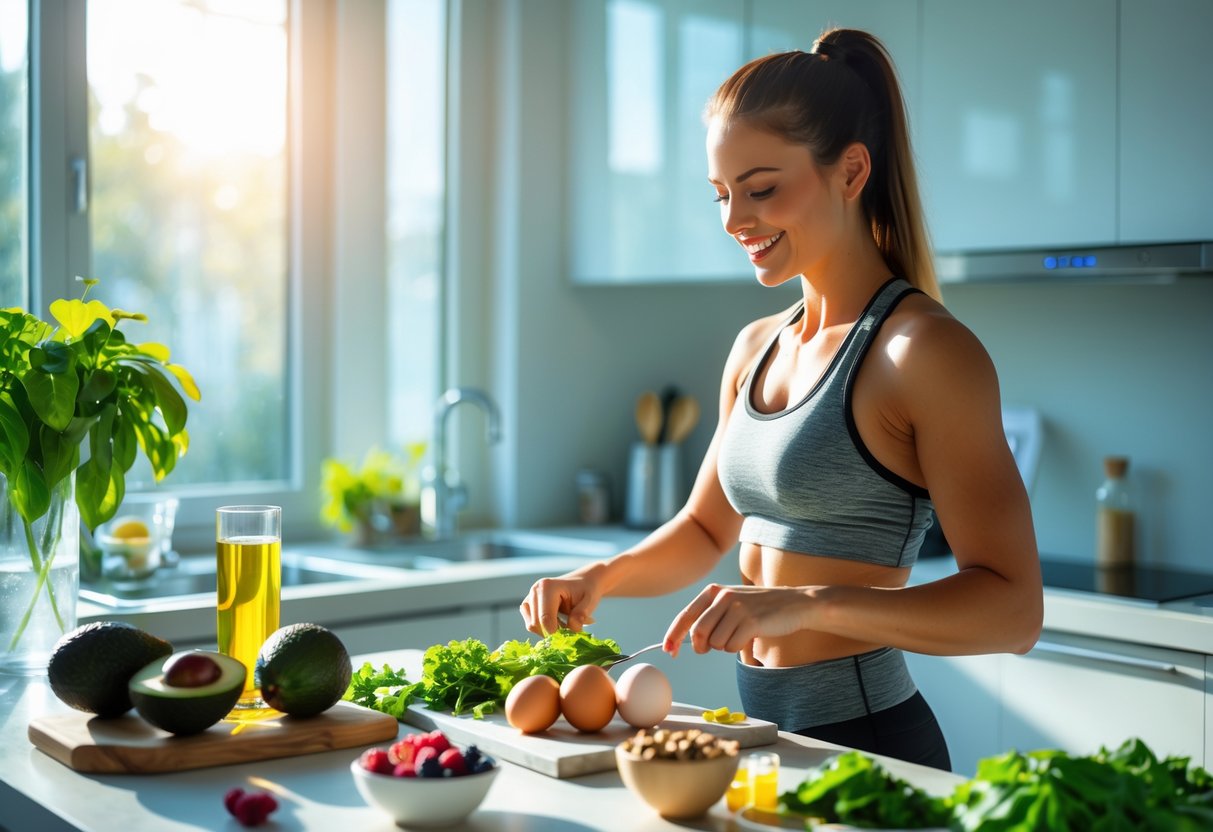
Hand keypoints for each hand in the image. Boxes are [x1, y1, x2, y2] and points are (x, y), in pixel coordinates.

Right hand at [520, 574, 600, 636]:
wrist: (583, 582)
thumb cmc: (587, 590)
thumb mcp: (590, 602)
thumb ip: (580, 615)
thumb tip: (572, 628)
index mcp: (548, 587)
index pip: (545, 618)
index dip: (557, 632)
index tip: (571, 633)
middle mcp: (535, 590)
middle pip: (536, 624)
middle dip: (553, 631)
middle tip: (570, 626)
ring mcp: (529, 597)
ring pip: (532, 626)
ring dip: (548, 630)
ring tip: (563, 622)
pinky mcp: (527, 606)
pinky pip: (531, 625)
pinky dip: (543, 628)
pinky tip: (556, 621)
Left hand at [663, 583, 814, 656]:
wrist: (794, 604)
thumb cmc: (759, 608)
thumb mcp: (731, 603)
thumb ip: (710, 616)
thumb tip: (689, 641)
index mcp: (713, 591)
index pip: (686, 615)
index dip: (673, 635)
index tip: (668, 651)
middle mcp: (723, 596)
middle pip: (698, 632)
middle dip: (701, 646)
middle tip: (710, 648)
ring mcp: (737, 607)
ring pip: (715, 642)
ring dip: (724, 646)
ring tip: (738, 635)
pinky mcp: (751, 621)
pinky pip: (732, 646)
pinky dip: (737, 648)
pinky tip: (749, 636)